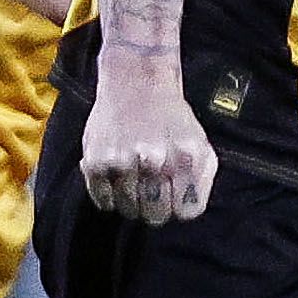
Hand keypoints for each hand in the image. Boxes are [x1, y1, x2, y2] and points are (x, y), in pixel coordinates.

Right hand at [81, 49, 217, 224]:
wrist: (136, 82)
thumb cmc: (172, 117)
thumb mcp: (201, 143)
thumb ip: (201, 180)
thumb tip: (188, 210)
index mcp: (186, 158)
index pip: (186, 212)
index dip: (180, 206)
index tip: (174, 196)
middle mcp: (155, 161)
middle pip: (156, 216)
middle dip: (156, 206)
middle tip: (151, 188)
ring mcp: (124, 162)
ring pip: (129, 210)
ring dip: (132, 200)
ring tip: (134, 176)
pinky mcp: (96, 161)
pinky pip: (103, 201)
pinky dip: (109, 195)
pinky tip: (117, 176)